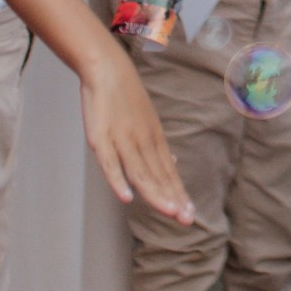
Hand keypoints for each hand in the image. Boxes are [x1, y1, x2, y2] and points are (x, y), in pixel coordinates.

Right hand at [79, 50, 193, 223]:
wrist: (108, 70)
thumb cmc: (126, 98)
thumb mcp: (148, 122)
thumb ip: (158, 146)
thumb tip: (175, 162)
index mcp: (154, 140)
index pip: (168, 173)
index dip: (178, 194)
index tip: (190, 213)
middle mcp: (143, 142)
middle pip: (158, 176)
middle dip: (172, 199)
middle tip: (187, 220)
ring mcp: (122, 140)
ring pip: (140, 172)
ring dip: (155, 194)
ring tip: (169, 212)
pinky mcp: (101, 138)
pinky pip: (110, 162)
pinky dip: (118, 180)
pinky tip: (126, 197)